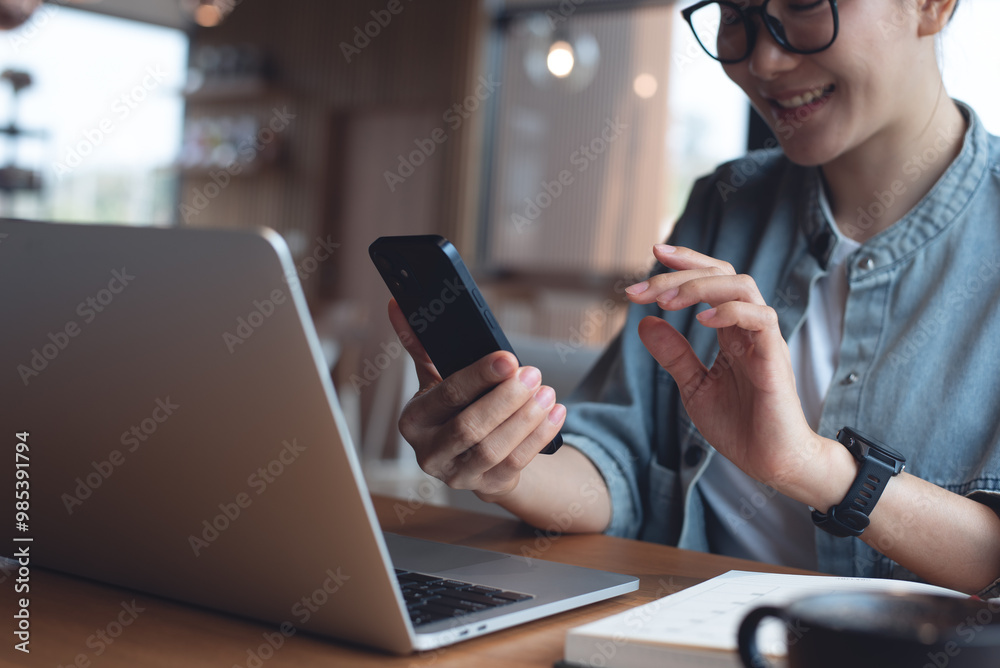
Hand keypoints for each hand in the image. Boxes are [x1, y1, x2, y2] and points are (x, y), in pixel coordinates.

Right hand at [386, 299, 565, 497]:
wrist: (470, 453)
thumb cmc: (454, 408)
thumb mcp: (436, 378)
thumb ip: (420, 344)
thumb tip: (398, 305)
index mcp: (414, 420)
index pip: (446, 395)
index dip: (478, 376)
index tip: (508, 358)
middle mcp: (430, 452)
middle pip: (469, 427)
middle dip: (506, 399)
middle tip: (534, 374)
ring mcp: (457, 475)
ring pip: (494, 449)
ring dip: (526, 419)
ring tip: (547, 392)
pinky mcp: (486, 487)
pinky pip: (516, 463)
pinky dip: (538, 437)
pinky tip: (555, 413)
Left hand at [626, 244, 833, 500]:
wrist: (772, 462)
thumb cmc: (740, 425)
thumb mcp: (694, 387)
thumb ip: (674, 354)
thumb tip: (643, 323)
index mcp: (731, 330)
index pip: (712, 280)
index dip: (685, 263)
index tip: (653, 254)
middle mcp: (749, 327)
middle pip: (722, 274)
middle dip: (680, 271)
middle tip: (641, 285)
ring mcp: (764, 338)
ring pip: (741, 286)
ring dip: (699, 287)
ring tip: (665, 302)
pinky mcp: (774, 357)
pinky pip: (759, 318)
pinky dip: (728, 312)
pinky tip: (700, 321)